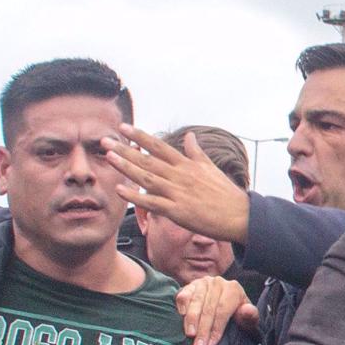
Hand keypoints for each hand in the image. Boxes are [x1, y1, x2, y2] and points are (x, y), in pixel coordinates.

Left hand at [102, 126, 251, 244]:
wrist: (240, 216)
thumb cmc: (227, 193)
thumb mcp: (212, 168)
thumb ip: (197, 152)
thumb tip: (190, 135)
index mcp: (187, 165)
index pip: (159, 146)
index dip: (140, 136)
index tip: (124, 127)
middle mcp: (180, 176)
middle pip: (147, 160)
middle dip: (125, 149)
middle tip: (105, 140)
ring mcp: (178, 193)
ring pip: (146, 178)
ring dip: (126, 167)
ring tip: (109, 157)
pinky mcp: (178, 211)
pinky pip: (152, 202)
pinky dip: (135, 196)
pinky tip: (120, 189)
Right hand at [175, 276, 257, 344]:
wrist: (229, 307)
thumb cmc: (239, 316)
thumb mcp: (248, 320)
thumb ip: (251, 317)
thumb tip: (246, 310)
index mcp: (234, 289)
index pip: (223, 310)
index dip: (216, 328)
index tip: (210, 344)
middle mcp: (218, 283)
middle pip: (208, 308)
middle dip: (203, 329)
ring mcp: (203, 283)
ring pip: (195, 302)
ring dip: (191, 320)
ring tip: (190, 335)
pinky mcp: (190, 285)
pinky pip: (183, 295)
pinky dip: (182, 306)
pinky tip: (182, 317)